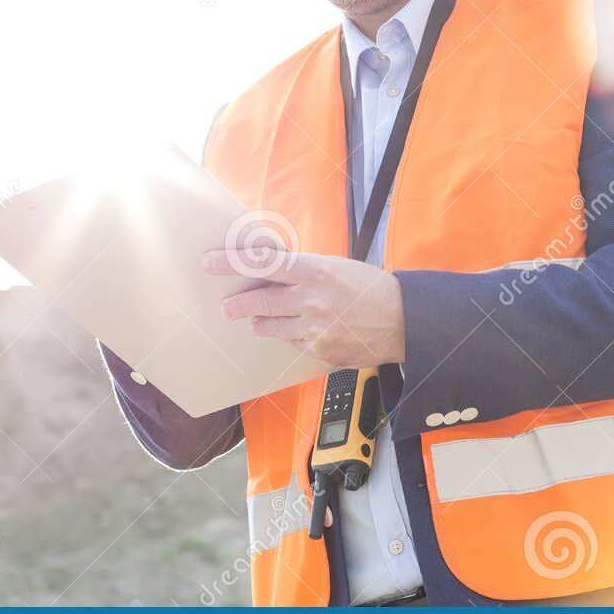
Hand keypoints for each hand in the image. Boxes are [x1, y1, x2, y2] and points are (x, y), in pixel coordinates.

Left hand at [201, 247, 405, 368]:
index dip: (231, 262)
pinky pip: (294, 343)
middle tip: (227, 306)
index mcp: (314, 270)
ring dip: (261, 322)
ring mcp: (314, 329)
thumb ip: (303, 272)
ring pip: (271, 327)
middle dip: (238, 304)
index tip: (209, 262)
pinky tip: (304, 330)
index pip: (262, 263)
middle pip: (259, 301)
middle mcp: (310, 300)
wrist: (405, 319)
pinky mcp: (320, 351)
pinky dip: (293, 336)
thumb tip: (271, 275)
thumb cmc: (372, 288)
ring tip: (257, 320)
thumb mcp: (336, 268)